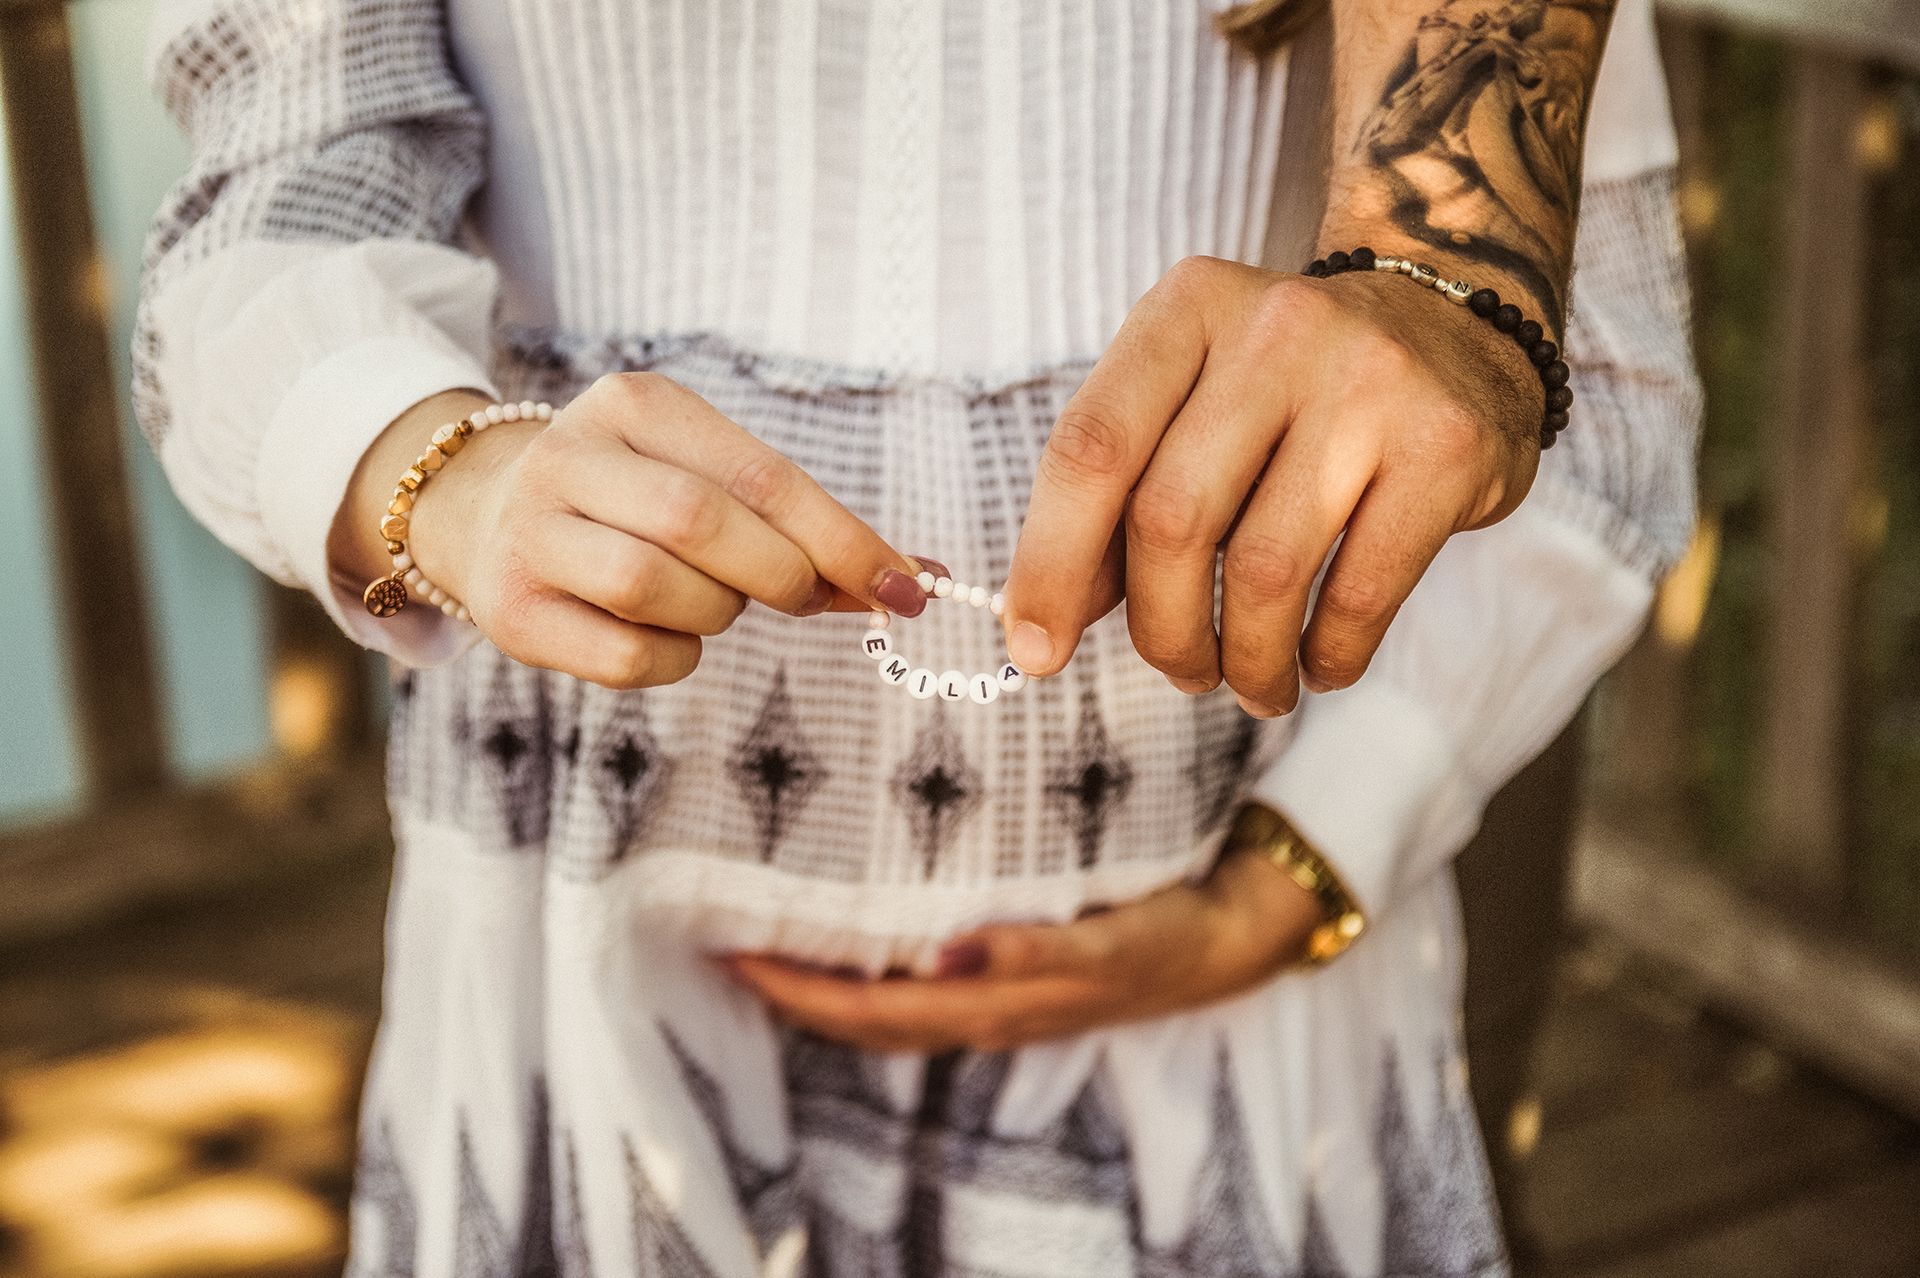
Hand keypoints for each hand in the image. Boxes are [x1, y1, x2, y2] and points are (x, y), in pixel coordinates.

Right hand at [399, 374, 930, 687]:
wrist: (489, 513)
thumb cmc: (634, 502)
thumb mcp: (707, 478)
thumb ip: (799, 524)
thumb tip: (912, 579)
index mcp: (636, 405)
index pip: (761, 474)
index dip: (842, 538)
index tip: (906, 586)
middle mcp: (570, 457)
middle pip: (700, 523)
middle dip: (778, 574)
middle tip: (802, 596)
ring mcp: (530, 533)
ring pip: (652, 585)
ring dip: (714, 612)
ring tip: (710, 601)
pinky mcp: (512, 611)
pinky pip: (626, 656)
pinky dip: (673, 658)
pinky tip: (665, 634)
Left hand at [724, 847, 1325, 1053]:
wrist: (1229, 937)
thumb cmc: (1168, 936)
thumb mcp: (1111, 943)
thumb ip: (1037, 952)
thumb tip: (948, 956)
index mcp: (994, 1006)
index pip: (872, 1011)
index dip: (799, 992)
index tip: (732, 954)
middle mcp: (982, 1009)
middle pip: (863, 1015)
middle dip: (790, 986)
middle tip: (717, 936)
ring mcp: (994, 996)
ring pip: (887, 1003)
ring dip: (824, 979)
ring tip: (763, 930)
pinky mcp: (1010, 971)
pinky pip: (920, 981)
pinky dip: (874, 964)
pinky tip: (855, 923)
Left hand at [1000, 256, 1542, 716]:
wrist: (1457, 321)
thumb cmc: (1290, 391)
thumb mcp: (1191, 406)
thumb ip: (1116, 502)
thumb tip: (1043, 623)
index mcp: (1188, 309)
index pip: (1091, 447)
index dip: (1049, 561)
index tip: (1033, 649)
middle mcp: (1276, 329)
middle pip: (1171, 519)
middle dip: (1162, 629)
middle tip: (1181, 670)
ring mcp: (1370, 382)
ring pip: (1263, 569)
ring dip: (1245, 659)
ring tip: (1252, 684)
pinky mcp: (1444, 447)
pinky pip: (1359, 594)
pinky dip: (1326, 656)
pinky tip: (1318, 665)